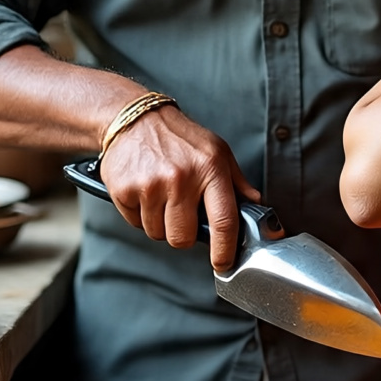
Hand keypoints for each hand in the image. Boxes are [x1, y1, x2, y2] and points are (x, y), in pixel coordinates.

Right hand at [98, 107, 260, 272]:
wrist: (135, 118)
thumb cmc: (180, 137)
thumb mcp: (217, 151)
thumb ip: (237, 182)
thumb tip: (256, 205)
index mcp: (210, 168)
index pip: (224, 220)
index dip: (224, 249)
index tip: (223, 263)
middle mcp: (181, 178)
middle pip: (183, 238)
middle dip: (183, 233)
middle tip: (181, 211)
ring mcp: (151, 185)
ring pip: (157, 233)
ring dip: (160, 222)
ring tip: (162, 194)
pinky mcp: (125, 190)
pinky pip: (135, 222)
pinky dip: (139, 213)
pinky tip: (144, 190)